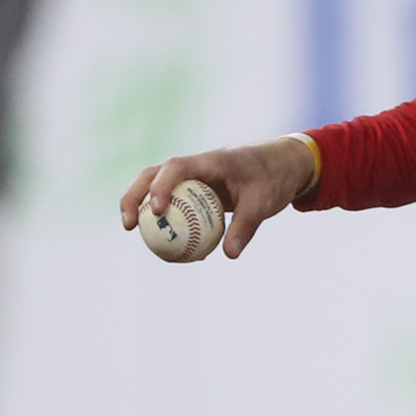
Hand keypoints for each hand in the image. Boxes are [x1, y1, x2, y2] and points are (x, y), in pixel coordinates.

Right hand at [120, 137, 315, 259]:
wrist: (287, 164)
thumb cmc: (275, 178)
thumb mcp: (264, 203)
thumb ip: (245, 226)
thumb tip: (229, 254)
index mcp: (211, 161)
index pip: (175, 167)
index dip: (159, 186)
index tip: (155, 211)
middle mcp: (197, 165)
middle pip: (153, 174)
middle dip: (134, 196)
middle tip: (128, 225)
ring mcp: (195, 175)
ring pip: (159, 185)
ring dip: (143, 205)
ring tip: (135, 232)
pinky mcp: (199, 187)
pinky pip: (176, 200)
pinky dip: (167, 216)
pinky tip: (170, 243)